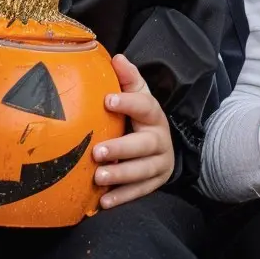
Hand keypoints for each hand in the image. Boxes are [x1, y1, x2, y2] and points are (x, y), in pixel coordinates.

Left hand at [92, 54, 173, 207]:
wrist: (162, 147)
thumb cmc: (141, 117)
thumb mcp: (139, 96)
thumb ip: (129, 78)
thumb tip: (116, 57)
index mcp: (154, 114)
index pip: (145, 105)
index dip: (127, 102)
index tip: (106, 100)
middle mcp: (160, 139)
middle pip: (143, 145)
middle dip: (121, 148)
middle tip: (97, 151)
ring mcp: (159, 163)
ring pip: (142, 171)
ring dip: (120, 174)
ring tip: (98, 176)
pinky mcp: (156, 182)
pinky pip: (140, 192)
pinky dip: (122, 197)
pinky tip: (103, 201)